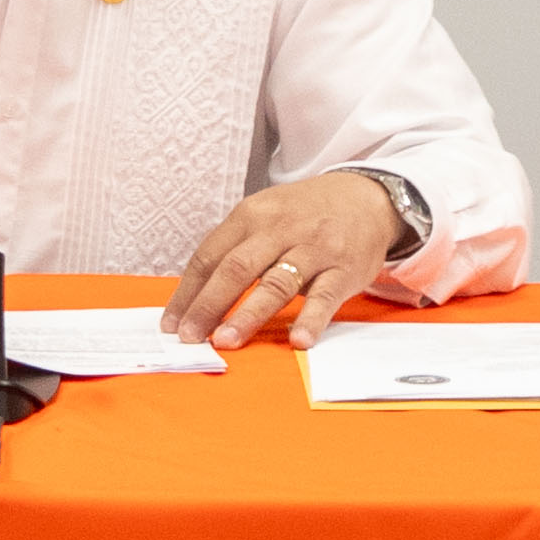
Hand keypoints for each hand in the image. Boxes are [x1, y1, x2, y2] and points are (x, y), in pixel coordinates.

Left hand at [168, 165, 408, 345]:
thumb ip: (236, 249)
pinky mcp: (343, 268)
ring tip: (226, 341)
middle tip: (190, 337)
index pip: (210, 255)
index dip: (187, 292)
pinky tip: (298, 340)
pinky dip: (311, 319)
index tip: (172, 324)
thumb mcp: (267, 216)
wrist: (367, 198)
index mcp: (252, 215)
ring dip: (249, 314)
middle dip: (208, 305)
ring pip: (276, 282)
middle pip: (236, 268)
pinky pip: (325, 297)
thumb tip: (196, 298)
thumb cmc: (307, 215)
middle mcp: (280, 228)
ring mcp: (313, 248)